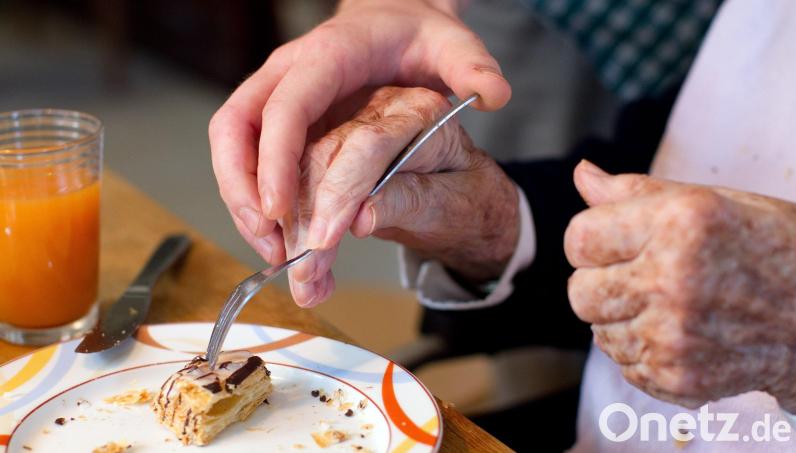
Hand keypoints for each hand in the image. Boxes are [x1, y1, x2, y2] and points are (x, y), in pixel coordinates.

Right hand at [209, 0, 511, 265]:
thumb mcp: (450, 44)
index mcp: (327, 57)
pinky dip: (255, 197)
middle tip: (270, 245)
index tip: (279, 211)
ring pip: (232, 147)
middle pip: (236, 129)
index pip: (285, 108)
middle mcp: (289, 73)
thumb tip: (496, 94)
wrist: (393, 19)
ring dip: (242, 202)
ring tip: (274, 254)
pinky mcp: (275, 117)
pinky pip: (247, 157)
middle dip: (243, 191)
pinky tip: (279, 236)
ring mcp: (276, 94)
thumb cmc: (416, 35)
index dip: (274, 161)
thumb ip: (472, 67)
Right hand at [277, 86, 518, 307]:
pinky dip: (288, 226)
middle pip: (320, 154)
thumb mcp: (455, 203)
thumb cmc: (470, 199)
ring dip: (290, 229)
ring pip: (295, 170)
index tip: (323, 241)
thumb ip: (412, 200)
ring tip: (305, 281)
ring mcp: (348, 124)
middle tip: (306, 273)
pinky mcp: (327, 148)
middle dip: (304, 219)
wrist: (466, 200)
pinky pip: (291, 182)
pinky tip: (297, 262)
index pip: (367, 144)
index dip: (339, 192)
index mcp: (419, 110)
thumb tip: (361, 216)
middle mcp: (378, 108)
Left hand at [565, 160, 795, 412]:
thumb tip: (582, 174)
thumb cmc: (773, 247)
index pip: (578, 240)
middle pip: (579, 292)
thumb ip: (636, 192)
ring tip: (674, 306)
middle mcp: (672, 280)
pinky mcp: (679, 378)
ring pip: (599, 333)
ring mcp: (674, 336)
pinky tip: (685, 334)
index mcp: (678, 223)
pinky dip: (646, 352)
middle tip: (645, 276)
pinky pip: (626, 366)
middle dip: (602, 283)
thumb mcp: (711, 202)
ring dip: (624, 320)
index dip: (593, 240)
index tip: (618, 243)